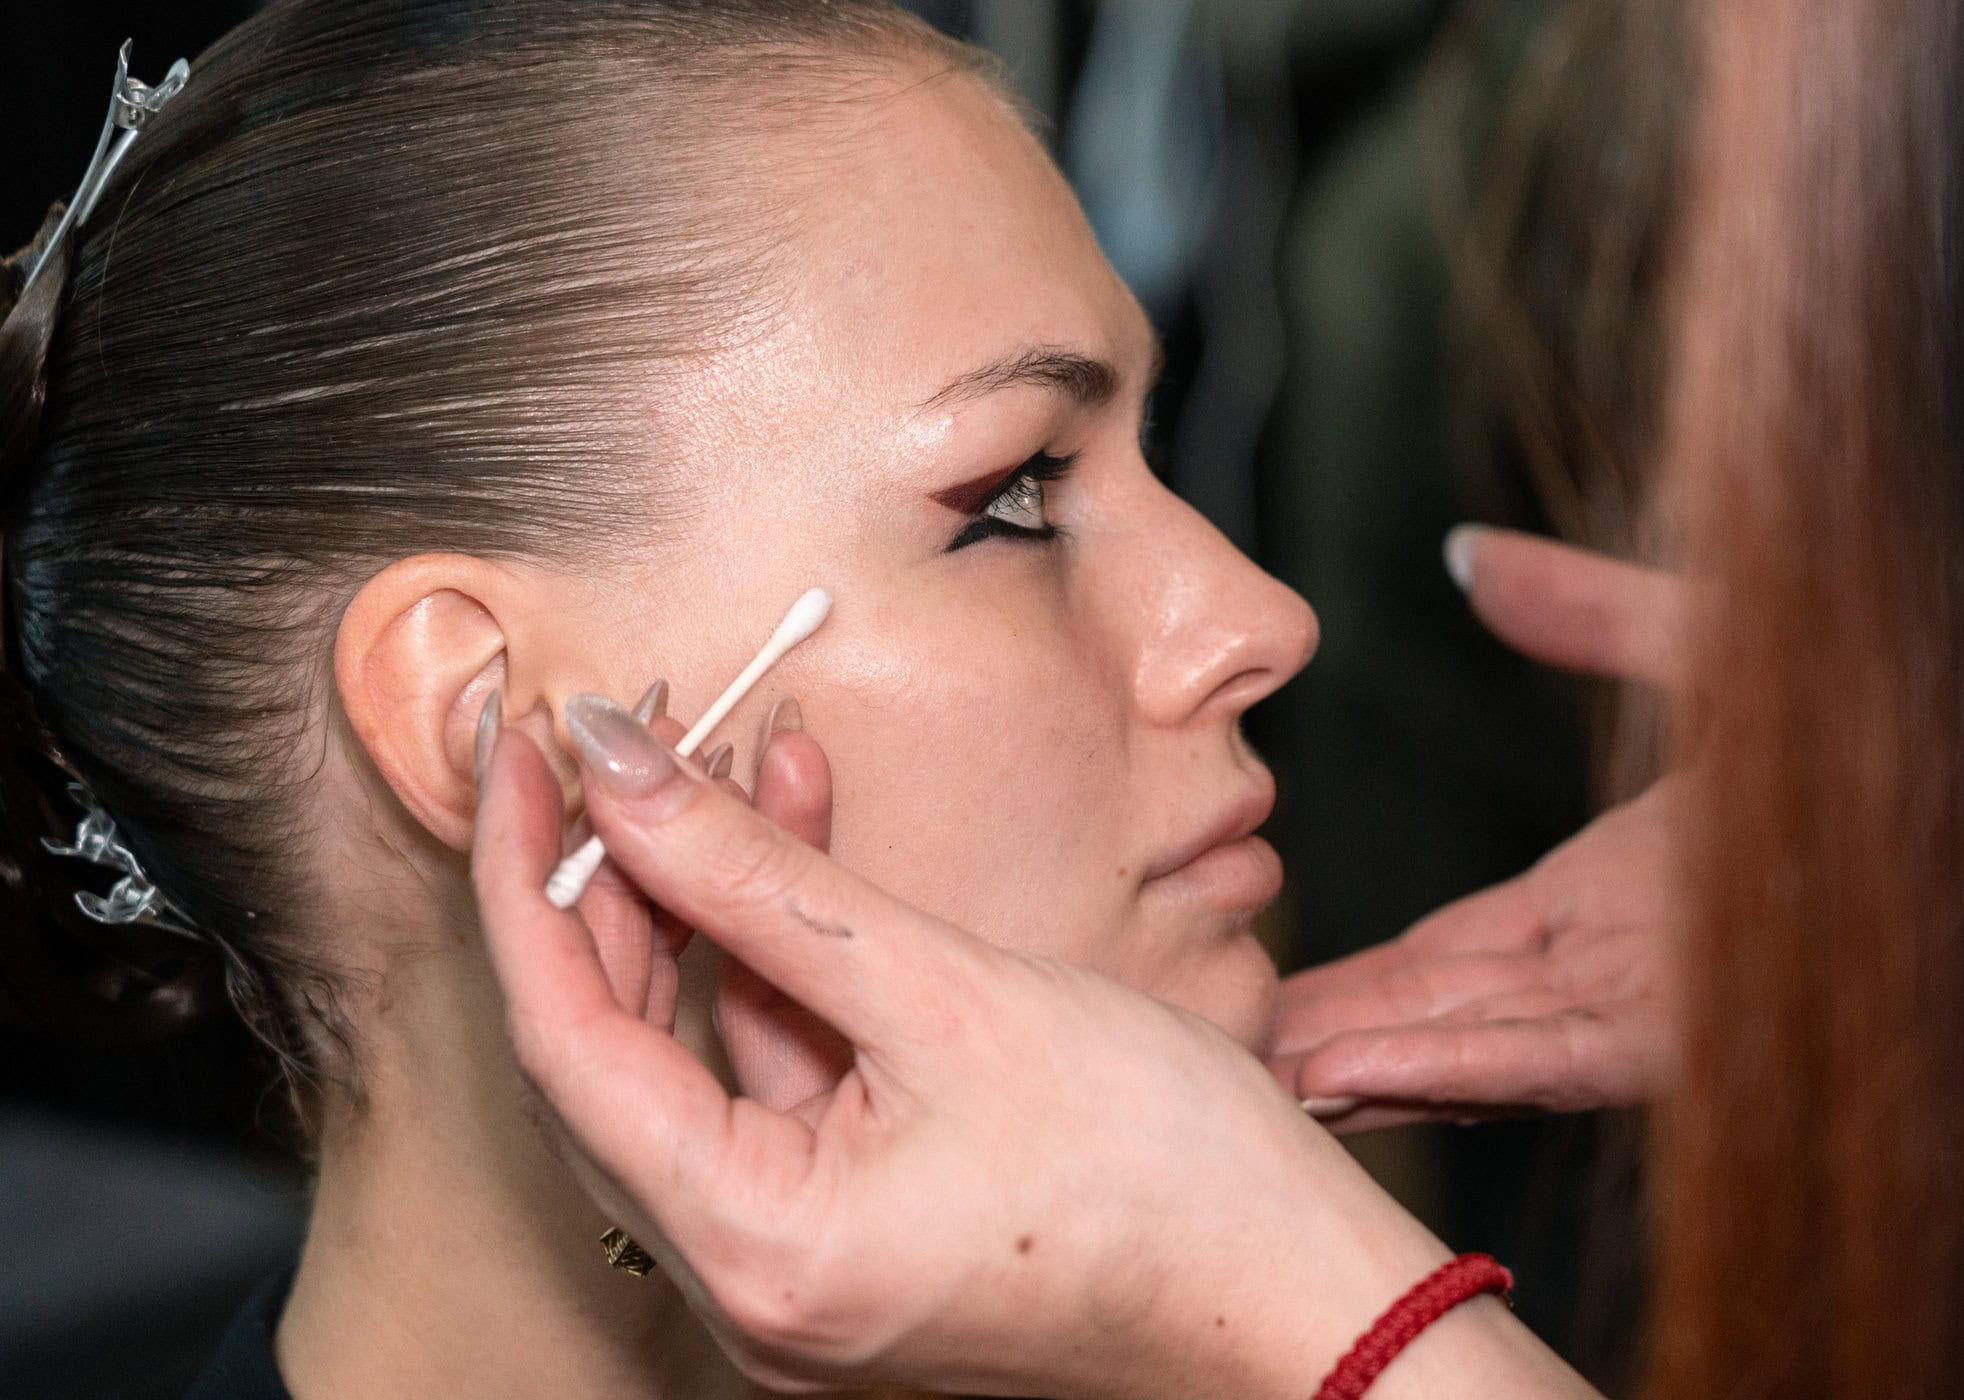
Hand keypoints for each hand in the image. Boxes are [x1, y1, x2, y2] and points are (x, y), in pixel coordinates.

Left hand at [475, 710, 1550, 1398]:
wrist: (1305, 1300)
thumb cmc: (1167, 1176)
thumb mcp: (948, 993)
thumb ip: (763, 878)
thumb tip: (623, 770)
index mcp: (756, 1249)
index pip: (566, 1039)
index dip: (528, 876)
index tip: (518, 749)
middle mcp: (751, 1285)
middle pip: (617, 1055)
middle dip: (614, 883)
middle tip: (616, 743)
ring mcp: (804, 1266)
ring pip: (702, 1061)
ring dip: (713, 909)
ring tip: (740, 756)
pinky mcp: (858, 1234)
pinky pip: (780, 1086)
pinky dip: (785, 971)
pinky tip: (808, 846)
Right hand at [1269, 528, 1686, 1128]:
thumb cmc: (1882, 703)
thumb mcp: (1702, 635)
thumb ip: (1585, 610)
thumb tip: (1465, 556)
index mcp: (1616, 895)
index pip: (1459, 951)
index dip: (1361, 972)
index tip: (1266, 988)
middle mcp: (1623, 964)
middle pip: (1449, 1015)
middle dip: (1332, 1036)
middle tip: (1214, 1056)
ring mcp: (1660, 997)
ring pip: (1483, 1048)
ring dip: (1368, 1066)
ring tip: (1257, 1076)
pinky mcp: (1702, 1018)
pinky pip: (1558, 1049)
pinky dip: (1457, 1061)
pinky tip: (1364, 1064)